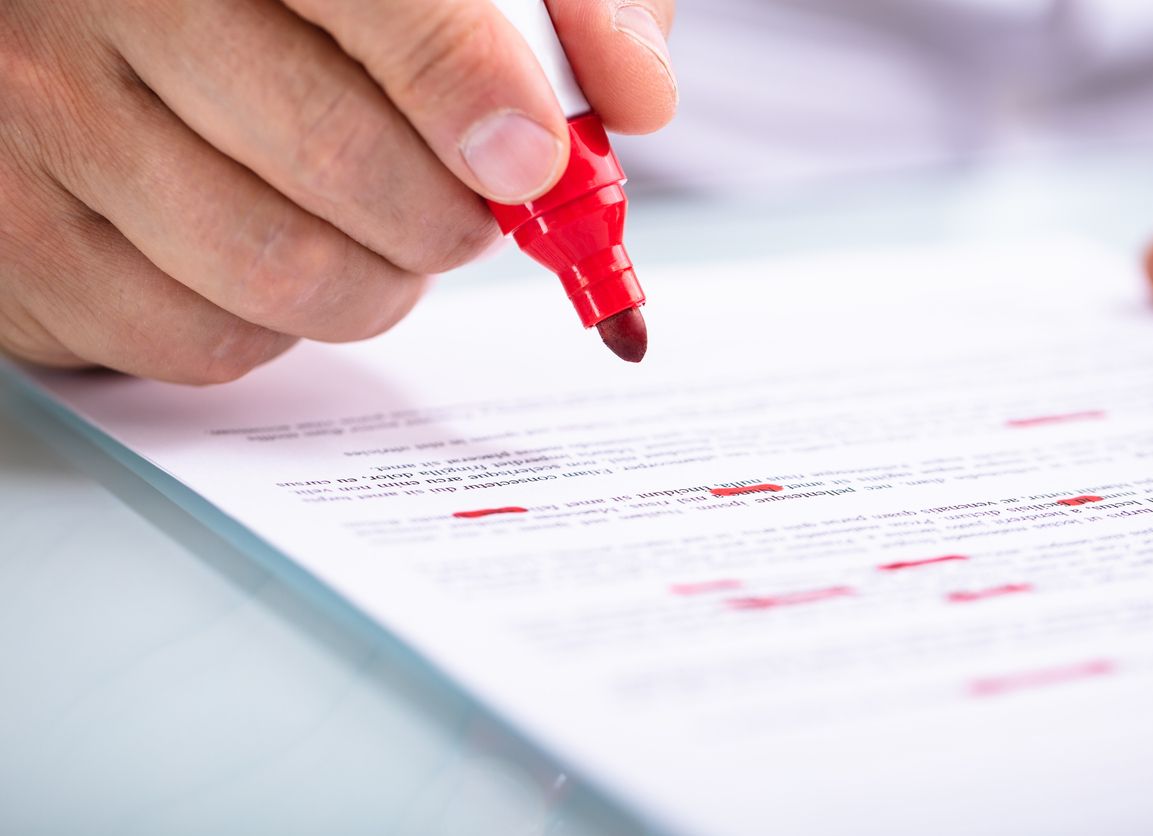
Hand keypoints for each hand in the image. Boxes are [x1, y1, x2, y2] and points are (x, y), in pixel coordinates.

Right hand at [0, 0, 676, 381]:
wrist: (99, 35)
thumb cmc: (292, 9)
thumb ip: (558, 0)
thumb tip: (635, 96)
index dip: (468, 84)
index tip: (532, 158)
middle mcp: (107, 4)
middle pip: (329, 152)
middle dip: (443, 217)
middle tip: (472, 214)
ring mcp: (46, 124)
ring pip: (274, 269)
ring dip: (376, 283)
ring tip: (384, 239)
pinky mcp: (26, 247)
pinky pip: (202, 340)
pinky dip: (279, 326)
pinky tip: (276, 257)